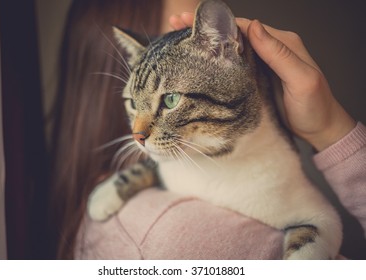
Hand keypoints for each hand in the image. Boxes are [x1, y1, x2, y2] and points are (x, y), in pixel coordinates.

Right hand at [169, 14, 355, 150]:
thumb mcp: (302, 79)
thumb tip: (254, 26)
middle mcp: (269, 50)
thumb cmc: (315, 106)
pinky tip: (197, 61)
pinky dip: (213, 61)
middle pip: (231, 35)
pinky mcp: (255, 79)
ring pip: (228, 50)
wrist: (319, 128)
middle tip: (177, 22)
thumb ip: (279, 53)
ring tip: (178, 38)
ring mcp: (260, 65)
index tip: (194, 19)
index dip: (217, 22)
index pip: (245, 27)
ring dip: (204, 44)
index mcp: (281, 43)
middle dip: (203, 29)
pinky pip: (231, 66)